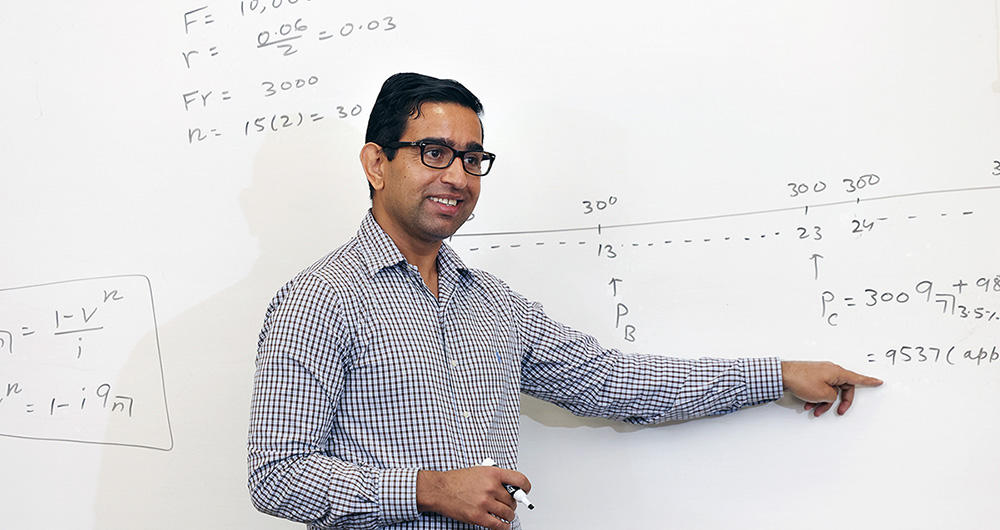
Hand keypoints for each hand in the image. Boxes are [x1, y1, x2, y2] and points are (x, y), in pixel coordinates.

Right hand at [416, 466, 530, 529]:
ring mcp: (485, 502)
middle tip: (507, 504)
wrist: (440, 489)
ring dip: (508, 516)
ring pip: (508, 513)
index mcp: (493, 473)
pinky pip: (499, 525)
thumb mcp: (479, 471)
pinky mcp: (478, 517)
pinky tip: (503, 525)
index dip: (525, 487)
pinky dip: (504, 527)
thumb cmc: (457, 480)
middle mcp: (490, 487)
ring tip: (505, 514)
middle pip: (513, 500)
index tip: (524, 491)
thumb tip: (510, 488)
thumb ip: (495, 478)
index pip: (520, 480)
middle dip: (511, 503)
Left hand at [781, 360, 882, 416]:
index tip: (879, 381)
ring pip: (829, 391)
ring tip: (814, 410)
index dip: (869, 381)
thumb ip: (833, 397)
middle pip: (842, 388)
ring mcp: (820, 373)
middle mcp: (830, 370)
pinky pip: (819, 389)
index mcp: (837, 372)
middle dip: (839, 402)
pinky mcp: (812, 376)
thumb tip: (831, 396)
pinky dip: (815, 398)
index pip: (857, 378)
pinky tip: (807, 405)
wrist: (782, 375)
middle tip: (838, 412)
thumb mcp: (823, 394)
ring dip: (823, 403)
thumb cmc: (801, 380)